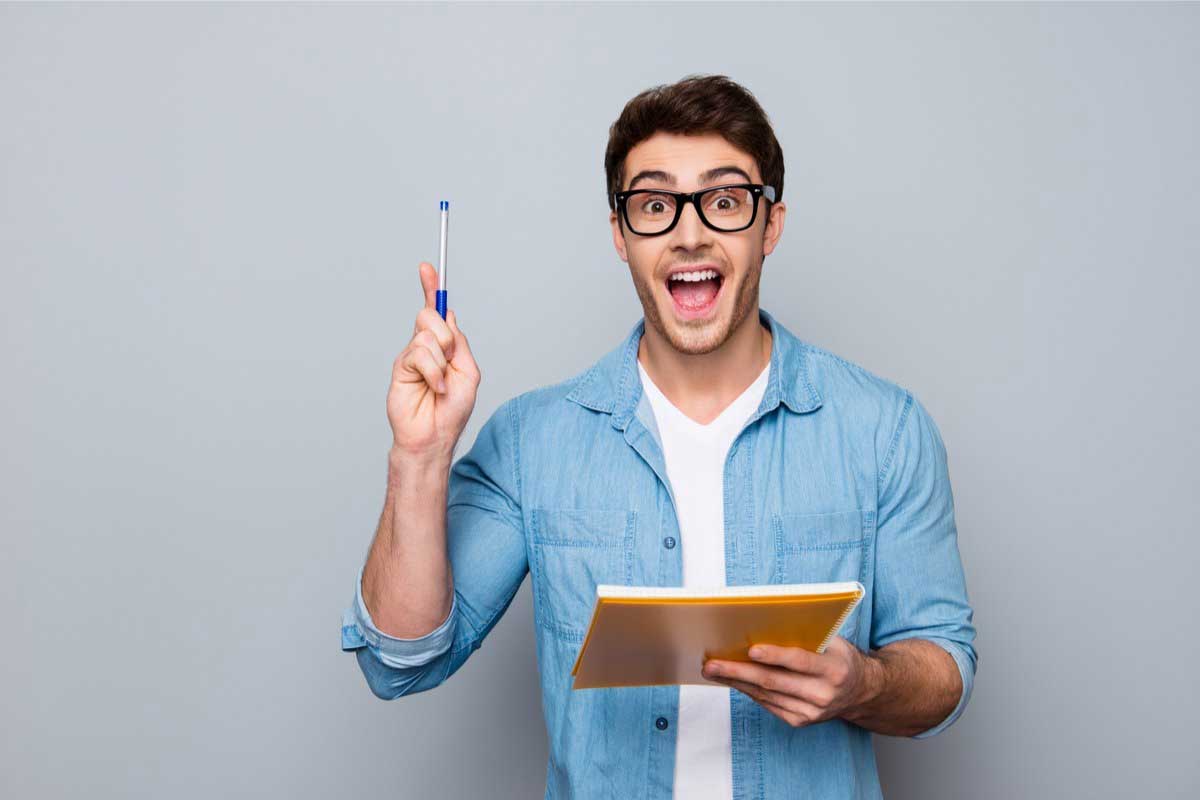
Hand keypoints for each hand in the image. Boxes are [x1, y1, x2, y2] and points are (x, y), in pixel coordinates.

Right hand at [387, 262, 480, 459]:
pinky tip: (434, 388)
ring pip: (427, 335)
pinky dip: (433, 372)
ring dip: (441, 362)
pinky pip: (419, 353)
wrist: (434, 435)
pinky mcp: (401, 366)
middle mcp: (426, 346)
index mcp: (445, 345)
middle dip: (446, 338)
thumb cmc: (452, 409)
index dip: (431, 288)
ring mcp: (412, 355)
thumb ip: (459, 343)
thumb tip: (448, 317)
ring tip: (441, 384)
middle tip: (449, 362)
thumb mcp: (468, 372)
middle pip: (431, 315)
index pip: (436, 310)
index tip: (427, 267)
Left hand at [701, 636, 877, 728]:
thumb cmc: (840, 658)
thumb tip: (763, 625)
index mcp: (834, 669)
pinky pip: (768, 704)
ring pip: (766, 695)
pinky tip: (732, 680)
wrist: (861, 692)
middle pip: (774, 681)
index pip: (800, 661)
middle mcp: (823, 694)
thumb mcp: (833, 641)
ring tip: (713, 671)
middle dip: (739, 672)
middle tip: (712, 664)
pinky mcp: (799, 721)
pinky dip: (748, 691)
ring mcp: (811, 712)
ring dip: (736, 682)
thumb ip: (805, 636)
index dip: (775, 655)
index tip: (750, 650)